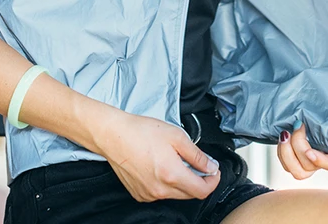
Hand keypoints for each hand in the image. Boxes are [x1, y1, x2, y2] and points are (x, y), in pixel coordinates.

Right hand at [94, 111, 220, 201]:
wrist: (114, 135)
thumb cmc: (141, 131)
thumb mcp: (176, 136)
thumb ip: (196, 154)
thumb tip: (210, 166)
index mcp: (172, 175)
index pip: (202, 190)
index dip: (213, 181)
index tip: (214, 170)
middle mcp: (160, 190)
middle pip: (190, 194)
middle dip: (198, 180)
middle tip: (197, 162)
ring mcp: (148, 194)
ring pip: (175, 194)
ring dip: (182, 181)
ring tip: (174, 160)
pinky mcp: (139, 194)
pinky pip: (160, 193)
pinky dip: (166, 183)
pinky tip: (160, 166)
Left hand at [277, 121, 327, 179]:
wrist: (315, 114)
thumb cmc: (324, 116)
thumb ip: (327, 122)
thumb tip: (319, 119)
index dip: (320, 161)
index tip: (309, 152)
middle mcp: (322, 162)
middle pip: (308, 167)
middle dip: (297, 146)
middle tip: (296, 127)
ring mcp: (308, 164)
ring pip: (294, 170)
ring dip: (286, 150)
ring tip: (285, 132)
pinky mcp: (295, 162)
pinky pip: (286, 165)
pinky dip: (281, 150)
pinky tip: (283, 136)